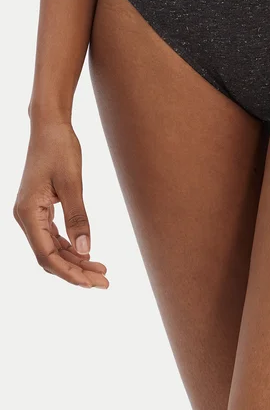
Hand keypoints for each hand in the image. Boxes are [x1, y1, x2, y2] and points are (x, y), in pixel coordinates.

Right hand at [13, 122, 108, 288]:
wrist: (49, 126)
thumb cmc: (60, 148)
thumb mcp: (73, 183)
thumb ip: (78, 218)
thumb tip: (85, 251)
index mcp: (28, 213)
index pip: (47, 255)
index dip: (69, 273)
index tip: (92, 284)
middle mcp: (25, 217)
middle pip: (49, 257)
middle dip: (76, 272)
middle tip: (105, 282)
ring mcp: (31, 213)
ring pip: (52, 248)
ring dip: (75, 261)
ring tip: (102, 271)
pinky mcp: (40, 208)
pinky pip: (53, 236)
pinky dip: (70, 247)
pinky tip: (88, 254)